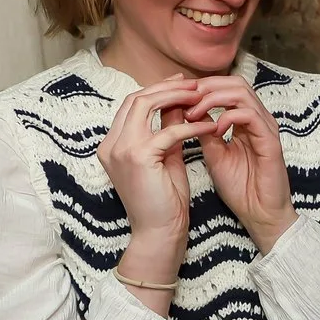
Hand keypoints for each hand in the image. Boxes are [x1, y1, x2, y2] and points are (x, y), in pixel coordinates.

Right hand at [99, 78, 219, 302]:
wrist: (159, 234)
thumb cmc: (164, 201)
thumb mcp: (166, 157)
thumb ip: (167, 130)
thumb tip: (178, 105)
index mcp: (113, 145)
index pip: (131, 105)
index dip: (157, 90)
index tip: (182, 85)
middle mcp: (111, 145)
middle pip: (135, 99)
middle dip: (166, 88)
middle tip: (194, 84)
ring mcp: (120, 150)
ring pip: (145, 105)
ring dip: (176, 98)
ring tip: (201, 97)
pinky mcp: (138, 157)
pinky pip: (168, 131)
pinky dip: (190, 125)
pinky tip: (209, 125)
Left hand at [181, 76, 297, 251]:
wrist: (260, 214)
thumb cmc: (240, 187)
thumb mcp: (214, 154)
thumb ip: (203, 131)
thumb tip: (186, 110)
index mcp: (245, 120)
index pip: (225, 87)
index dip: (200, 88)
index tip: (176, 98)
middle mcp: (258, 118)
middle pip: (234, 82)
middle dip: (205, 87)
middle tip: (181, 99)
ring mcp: (266, 128)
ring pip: (241, 92)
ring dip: (212, 98)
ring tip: (192, 113)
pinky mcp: (271, 141)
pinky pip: (250, 115)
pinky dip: (228, 117)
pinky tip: (213, 130)